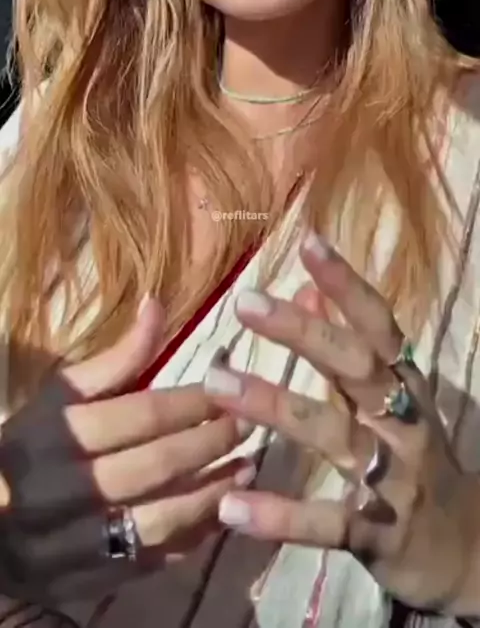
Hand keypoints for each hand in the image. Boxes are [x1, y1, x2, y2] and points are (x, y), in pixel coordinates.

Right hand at [0, 298, 252, 602]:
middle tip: (248, 423)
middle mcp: (61, 492)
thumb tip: (157, 305)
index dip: (190, 401)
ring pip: (158, 521)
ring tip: (248, 467)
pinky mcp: (89, 582)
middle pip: (153, 466)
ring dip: (213, 494)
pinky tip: (223, 510)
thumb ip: (114, 359)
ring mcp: (75, 544)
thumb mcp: (60, 396)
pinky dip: (195, 537)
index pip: (137, 416)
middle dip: (209, 443)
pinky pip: (153, 562)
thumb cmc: (30, 446)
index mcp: (52, 437)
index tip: (226, 387)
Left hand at [204, 233, 479, 615]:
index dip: (346, 282)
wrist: (466, 547)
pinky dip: (281, 516)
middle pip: (355, 367)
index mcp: (404, 383)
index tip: (307, 242)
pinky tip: (231, 507)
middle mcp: (403, 420)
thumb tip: (308, 285)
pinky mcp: (379, 533)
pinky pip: (327, 522)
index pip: (377, 323)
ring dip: (274, 405)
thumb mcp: (392, 396)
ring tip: (216, 385)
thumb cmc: (415, 455)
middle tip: (245, 302)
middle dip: (303, 332)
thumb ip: (347, 344)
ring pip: (333, 433)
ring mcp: (394, 477)